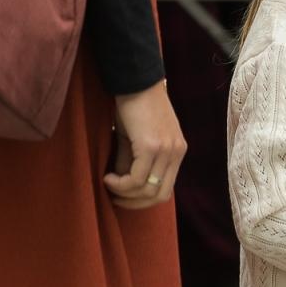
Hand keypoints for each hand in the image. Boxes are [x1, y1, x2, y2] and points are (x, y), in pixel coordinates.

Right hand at [106, 80, 187, 208]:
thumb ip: (135, 163)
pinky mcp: (152, 147)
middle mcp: (177, 152)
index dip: (143, 201)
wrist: (135, 82)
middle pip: (160, 196)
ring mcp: (167, 150)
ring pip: (148, 191)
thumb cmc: (134, 107)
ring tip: (109, 182)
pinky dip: (119, 184)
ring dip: (124, 194)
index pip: (167, 190)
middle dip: (135, 204)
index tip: (123, 196)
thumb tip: (125, 186)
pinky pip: (136, 180)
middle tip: (114, 196)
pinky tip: (107, 176)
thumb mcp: (137, 139)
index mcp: (178, 151)